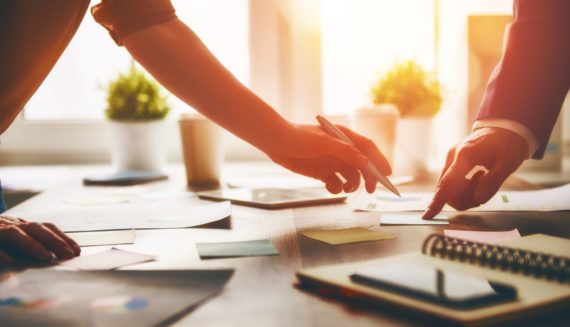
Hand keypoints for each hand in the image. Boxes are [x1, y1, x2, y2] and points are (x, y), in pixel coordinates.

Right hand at [0, 216, 79, 263]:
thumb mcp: (14, 239)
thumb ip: (31, 246)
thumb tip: (57, 255)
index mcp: (21, 225)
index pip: (46, 228)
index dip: (62, 237)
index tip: (77, 250)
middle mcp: (11, 225)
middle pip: (36, 229)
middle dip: (55, 241)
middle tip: (69, 254)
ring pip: (15, 234)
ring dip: (32, 245)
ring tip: (46, 257)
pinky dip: (1, 253)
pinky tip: (10, 261)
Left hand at [264, 122, 391, 193]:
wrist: (276, 142)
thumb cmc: (299, 136)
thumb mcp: (322, 142)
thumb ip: (344, 152)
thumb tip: (364, 162)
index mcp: (345, 137)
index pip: (368, 148)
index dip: (379, 160)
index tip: (387, 174)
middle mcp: (342, 150)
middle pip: (363, 165)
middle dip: (369, 177)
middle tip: (370, 190)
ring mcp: (333, 162)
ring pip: (351, 176)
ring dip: (352, 184)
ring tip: (346, 189)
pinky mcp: (323, 172)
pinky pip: (336, 183)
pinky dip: (336, 187)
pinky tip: (330, 186)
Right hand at [422, 127, 527, 218]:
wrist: (503, 127)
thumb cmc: (508, 143)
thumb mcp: (508, 163)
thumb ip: (493, 182)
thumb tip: (478, 199)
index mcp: (465, 155)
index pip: (448, 183)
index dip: (437, 201)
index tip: (427, 216)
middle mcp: (452, 157)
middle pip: (447, 190)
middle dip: (465, 198)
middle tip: (486, 189)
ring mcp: (451, 160)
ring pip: (450, 189)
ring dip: (467, 193)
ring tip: (484, 179)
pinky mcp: (452, 163)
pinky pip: (453, 183)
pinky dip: (465, 188)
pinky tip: (478, 177)